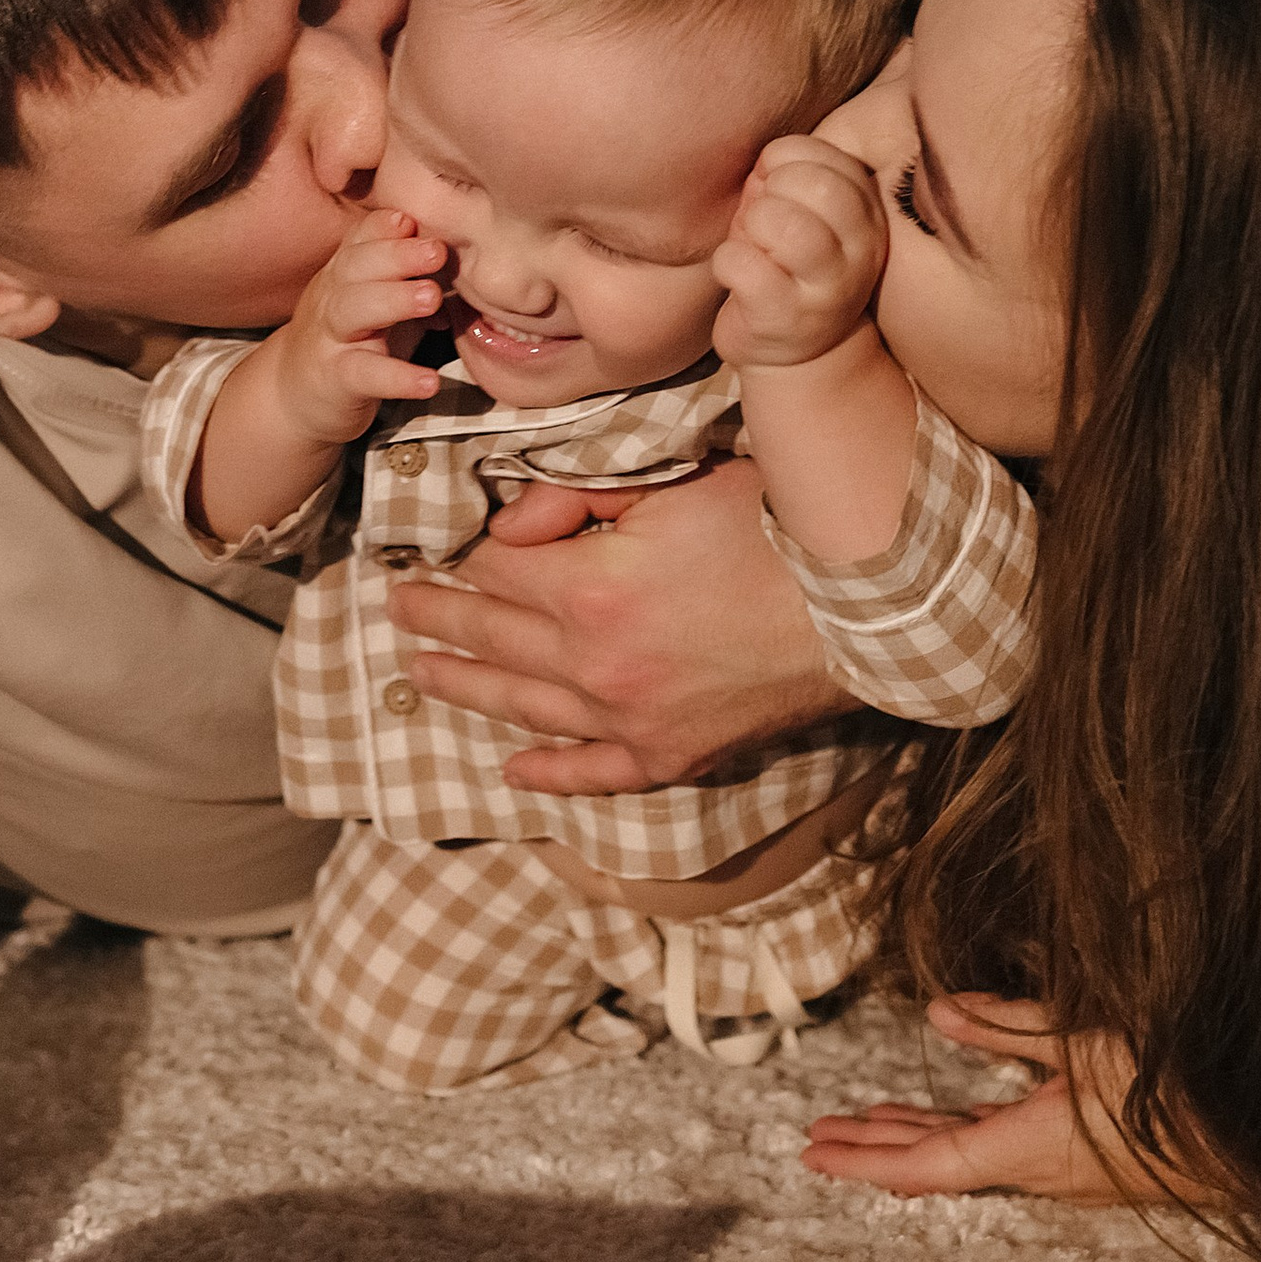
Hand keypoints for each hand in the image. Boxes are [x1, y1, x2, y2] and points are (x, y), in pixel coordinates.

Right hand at [265, 205, 446, 447]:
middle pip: (355, 265)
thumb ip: (414, 280)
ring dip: (394, 299)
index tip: (417, 217)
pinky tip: (429, 381)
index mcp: (346, 273)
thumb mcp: (378, 302)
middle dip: (397, 254)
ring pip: (353, 310)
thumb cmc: (352, 342)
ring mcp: (330, 338)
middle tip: (437, 251)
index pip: (361, 238)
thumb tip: (471, 264)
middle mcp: (333, 297)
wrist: (294, 397)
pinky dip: (398, 377)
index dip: (385, 226)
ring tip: (433, 298)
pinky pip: (365, 375)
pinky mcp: (335, 380)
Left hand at [384, 456, 840, 790]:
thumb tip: (511, 525)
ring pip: (524, 707)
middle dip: (439, 615)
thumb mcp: (674, 486)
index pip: (498, 569)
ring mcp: (630, 722)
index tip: (436, 541)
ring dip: (466, 686)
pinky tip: (512, 770)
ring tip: (420, 671)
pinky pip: (593, 774)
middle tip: (397, 604)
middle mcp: (595, 668)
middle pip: (494, 636)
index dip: (465, 550)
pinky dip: (549, 774)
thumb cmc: (773, 531)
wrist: (864, 616)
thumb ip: (581, 500)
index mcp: (590, 592)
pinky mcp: (670, 758)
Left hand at [712, 139, 887, 369]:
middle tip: (763, 218)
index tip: (774, 189)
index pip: (827, 156)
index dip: (783, 161)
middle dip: (773, 190)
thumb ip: (788, 175)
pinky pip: (744, 266)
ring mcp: (829, 289)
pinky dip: (727, 262)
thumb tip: (764, 164)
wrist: (799, 354)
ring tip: (752, 245)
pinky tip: (735, 274)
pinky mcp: (788, 318)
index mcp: (868, 211)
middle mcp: (862, 249)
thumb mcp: (801, 211)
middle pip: (818, 186)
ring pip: (786, 224)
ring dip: (752, 225)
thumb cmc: (789, 264)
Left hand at [802, 997, 1199, 1204]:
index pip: (929, 1164)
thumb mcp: (1094, 1040)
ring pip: (973, 1152)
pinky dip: (965, 1130)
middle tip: (817, 1137)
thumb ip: (1010, 1025)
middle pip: (940, 1162)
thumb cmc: (1182, 1086)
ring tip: (867, 1121)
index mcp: (1032, 1149)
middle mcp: (1041, 1171)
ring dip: (919, 1135)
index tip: (813, 1152)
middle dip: (876, 1145)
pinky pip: (1007, 1147)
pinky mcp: (1091, 1156)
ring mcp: (1067, 1169)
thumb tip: (938, 1015)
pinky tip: (953, 1117)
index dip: (867, 1158)